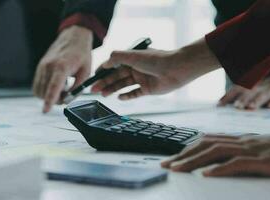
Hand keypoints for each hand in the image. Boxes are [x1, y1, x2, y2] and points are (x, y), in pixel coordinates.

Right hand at [33, 26, 92, 112]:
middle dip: (55, 99)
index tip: (45, 111)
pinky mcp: (39, 67)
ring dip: (49, 95)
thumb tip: (67, 100)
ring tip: (63, 87)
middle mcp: (48, 66)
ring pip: (39, 90)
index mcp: (62, 66)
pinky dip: (44, 90)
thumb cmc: (82, 54)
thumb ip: (77, 88)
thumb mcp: (86, 72)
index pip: (53, 87)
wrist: (73, 37)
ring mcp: (42, 66)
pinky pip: (37, 85)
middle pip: (45, 92)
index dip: (49, 100)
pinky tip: (55, 85)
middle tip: (67, 94)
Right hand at [91, 39, 219, 99]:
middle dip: (104, 82)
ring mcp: (141, 79)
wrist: (176, 69)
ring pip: (123, 85)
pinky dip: (127, 96)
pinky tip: (119, 97)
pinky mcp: (147, 89)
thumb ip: (117, 57)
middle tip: (94, 89)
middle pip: (116, 76)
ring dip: (112, 89)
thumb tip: (105, 63)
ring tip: (103, 95)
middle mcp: (135, 68)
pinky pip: (134, 93)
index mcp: (131, 58)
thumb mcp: (133, 55)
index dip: (103, 71)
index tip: (93, 77)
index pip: (113, 65)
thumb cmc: (156, 60)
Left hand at [161, 134, 269, 176]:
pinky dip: (220, 169)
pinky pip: (238, 164)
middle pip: (206, 145)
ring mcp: (253, 149)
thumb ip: (240, 154)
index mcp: (241, 139)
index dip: (188, 148)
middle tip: (166, 164)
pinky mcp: (264, 161)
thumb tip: (216, 164)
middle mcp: (243, 141)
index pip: (207, 141)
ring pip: (216, 152)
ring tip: (177, 169)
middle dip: (183, 155)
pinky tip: (206, 176)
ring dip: (193, 161)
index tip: (173, 158)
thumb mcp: (260, 152)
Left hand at [219, 78, 269, 109]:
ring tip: (251, 107)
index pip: (236, 89)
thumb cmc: (259, 88)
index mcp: (249, 83)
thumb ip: (234, 95)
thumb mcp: (247, 89)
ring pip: (264, 94)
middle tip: (237, 106)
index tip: (219, 106)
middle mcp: (259, 84)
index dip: (228, 97)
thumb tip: (219, 103)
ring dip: (257, 100)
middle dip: (243, 98)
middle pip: (250, 91)